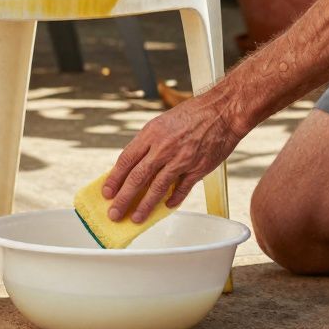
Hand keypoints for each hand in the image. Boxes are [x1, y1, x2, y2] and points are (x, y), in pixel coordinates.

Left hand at [102, 92, 241, 221]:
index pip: (126, 159)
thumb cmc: (192, 114)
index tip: (106, 192)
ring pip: (158, 188)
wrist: (222, 111)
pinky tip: (166, 207)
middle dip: (123, 198)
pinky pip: (182, 189)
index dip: (114, 178)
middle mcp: (163, 147)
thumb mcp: (162, 123)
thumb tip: (134, 165)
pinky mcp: (198, 168)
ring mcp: (181, 159)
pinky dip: (173, 200)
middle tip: (114, 213)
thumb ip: (148, 143)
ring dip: (144, 206)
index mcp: (151, 133)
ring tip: (136, 218)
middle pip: (138, 177)